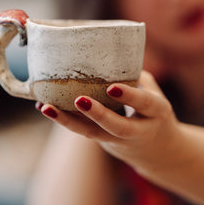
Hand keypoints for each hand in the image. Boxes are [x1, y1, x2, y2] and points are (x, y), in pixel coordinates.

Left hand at [38, 71, 179, 165]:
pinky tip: (45, 107)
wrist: (159, 151)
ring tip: (46, 107)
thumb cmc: (153, 112)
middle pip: (118, 127)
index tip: (111, 87)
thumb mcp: (154, 94)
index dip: (129, 96)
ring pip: (92, 134)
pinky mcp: (102, 142)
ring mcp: (118, 140)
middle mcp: (139, 131)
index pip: (145, 104)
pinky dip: (63, 119)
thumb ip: (135, 78)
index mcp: (156, 113)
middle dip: (98, 114)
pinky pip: (82, 131)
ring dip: (67, 121)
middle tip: (79, 100)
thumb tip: (108, 53)